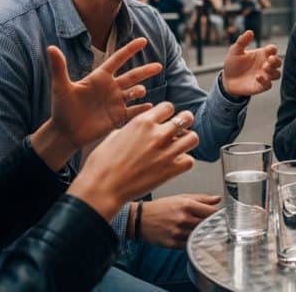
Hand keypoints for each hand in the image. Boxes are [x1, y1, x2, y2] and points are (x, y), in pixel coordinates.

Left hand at [36, 38, 161, 166]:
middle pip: (132, 76)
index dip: (130, 50)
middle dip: (145, 71)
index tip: (143, 40)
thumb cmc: (60, 108)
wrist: (64, 133)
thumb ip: (59, 67)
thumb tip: (50, 48)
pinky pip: (134, 111)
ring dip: (140, 90)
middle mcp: (110, 88)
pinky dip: (143, 109)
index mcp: (99, 77)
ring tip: (140, 91)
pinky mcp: (117, 117)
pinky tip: (150, 106)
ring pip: (134, 93)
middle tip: (158, 66)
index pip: (117, 60)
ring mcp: (115, 102)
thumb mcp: (60, 87)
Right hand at [68, 102, 198, 220]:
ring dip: (187, 141)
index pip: (168, 107)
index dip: (167, 113)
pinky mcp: (170, 171)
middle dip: (184, 121)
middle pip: (186, 118)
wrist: (102, 189)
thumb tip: (142, 127)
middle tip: (180, 129)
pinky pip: (190, 161)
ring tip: (180, 146)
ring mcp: (166, 152)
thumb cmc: (102, 164)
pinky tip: (175, 163)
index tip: (165, 119)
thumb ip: (134, 128)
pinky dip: (184, 162)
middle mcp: (157, 134)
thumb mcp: (115, 135)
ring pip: (193, 138)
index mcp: (142, 122)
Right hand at [138, 194, 220, 247]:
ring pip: (199, 236)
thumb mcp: (181, 197)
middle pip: (207, 225)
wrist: (139, 219)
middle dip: (211, 225)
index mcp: (186, 205)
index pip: (212, 212)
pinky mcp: (172, 244)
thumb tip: (218, 199)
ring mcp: (177, 232)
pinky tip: (191, 237)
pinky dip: (193, 242)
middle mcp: (183, 219)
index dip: (219, 215)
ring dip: (202, 234)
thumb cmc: (161, 207)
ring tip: (200, 230)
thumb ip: (202, 199)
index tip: (221, 216)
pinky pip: (189, 245)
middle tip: (213, 224)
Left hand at [222, 31, 281, 97]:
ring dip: (273, 71)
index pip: (272, 50)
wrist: (227, 80)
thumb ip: (242, 41)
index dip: (273, 49)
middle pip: (278, 62)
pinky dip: (265, 81)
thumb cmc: (233, 64)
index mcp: (262, 54)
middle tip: (270, 60)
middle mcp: (265, 65)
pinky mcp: (261, 86)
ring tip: (264, 68)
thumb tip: (250, 32)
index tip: (268, 49)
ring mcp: (264, 76)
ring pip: (277, 74)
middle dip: (276, 61)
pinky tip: (257, 77)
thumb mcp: (235, 51)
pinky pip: (269, 84)